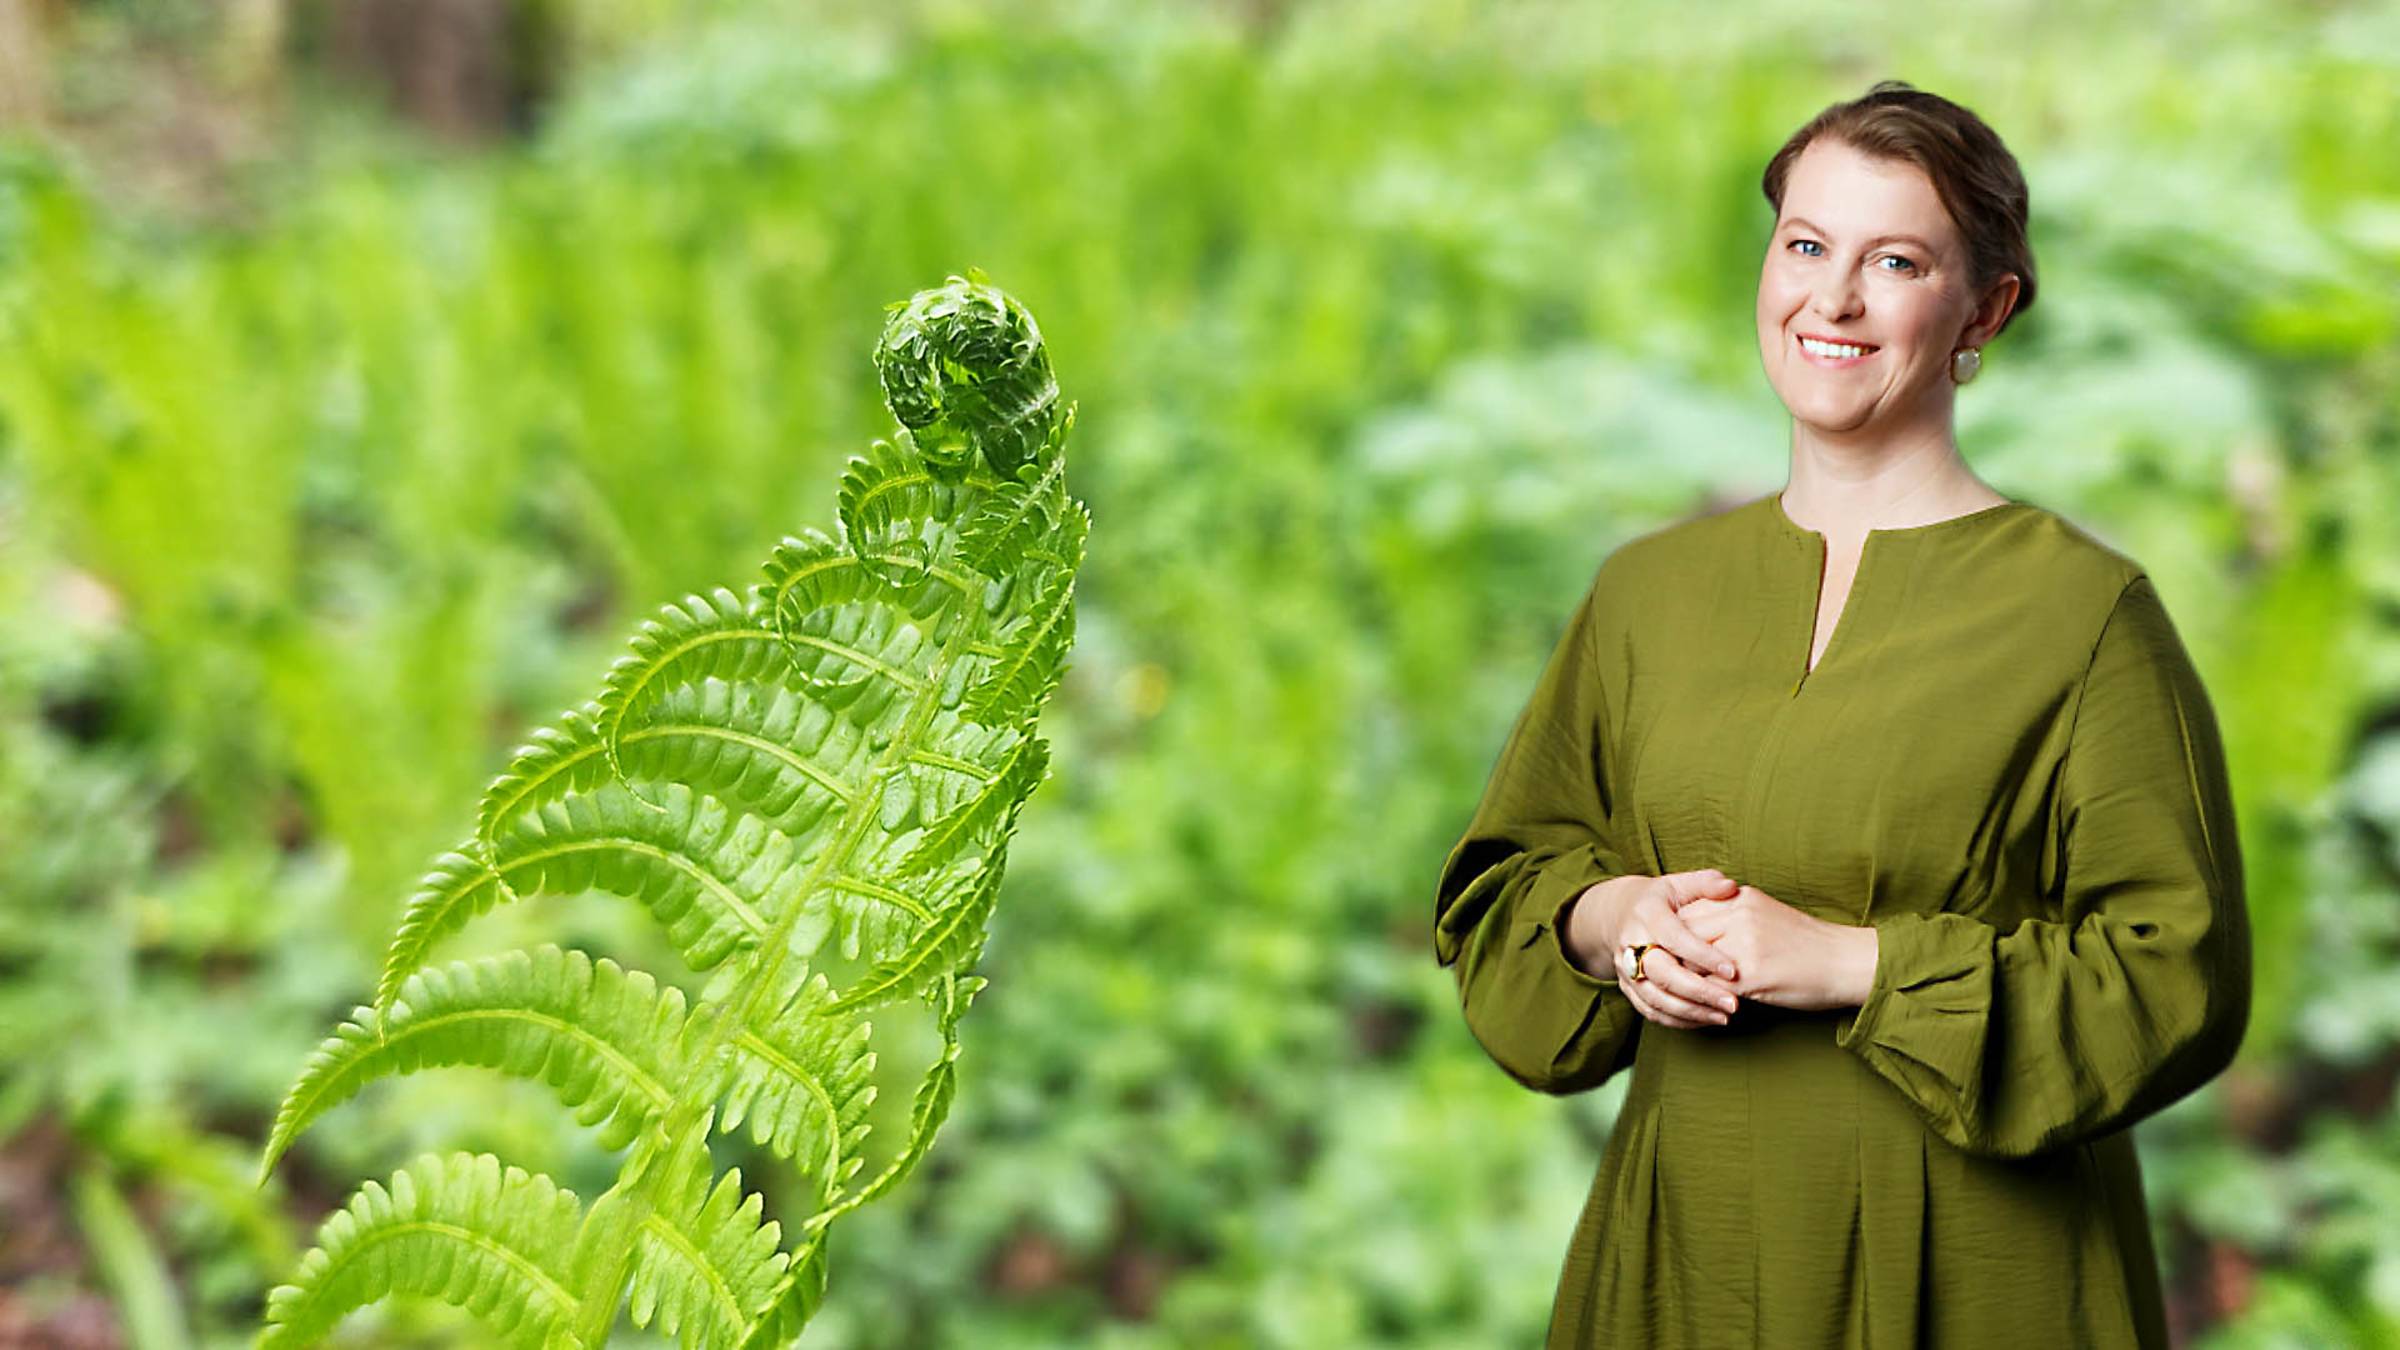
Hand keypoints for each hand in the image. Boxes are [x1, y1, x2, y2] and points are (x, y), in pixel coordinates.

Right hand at [1566, 868, 1743, 1029]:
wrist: (1616, 915)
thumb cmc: (1659, 900)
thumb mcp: (1678, 884)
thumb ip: (1705, 883)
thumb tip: (1730, 886)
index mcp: (1646, 914)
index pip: (1675, 937)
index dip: (1703, 955)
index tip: (1732, 970)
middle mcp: (1631, 943)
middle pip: (1663, 973)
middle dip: (1699, 991)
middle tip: (1733, 1003)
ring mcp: (1626, 968)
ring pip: (1656, 998)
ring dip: (1691, 1011)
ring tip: (1724, 1016)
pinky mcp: (1627, 987)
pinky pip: (1650, 1011)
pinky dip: (1677, 1020)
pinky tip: (1704, 1019)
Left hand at [1676, 884, 1877, 1012]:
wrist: (1847, 962)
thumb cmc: (1806, 944)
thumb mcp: (1765, 915)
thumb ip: (1729, 917)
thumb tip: (1689, 934)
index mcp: (1740, 897)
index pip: (1686, 911)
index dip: (1672, 935)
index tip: (1668, 952)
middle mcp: (1740, 914)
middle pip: (1682, 934)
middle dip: (1672, 957)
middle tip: (1668, 976)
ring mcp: (1745, 944)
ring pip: (1691, 962)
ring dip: (1685, 980)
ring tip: (1684, 993)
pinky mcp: (1752, 974)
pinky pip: (1711, 987)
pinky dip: (1704, 999)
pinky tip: (1708, 1006)